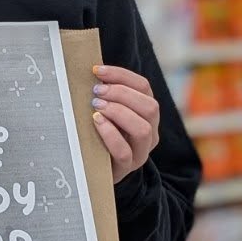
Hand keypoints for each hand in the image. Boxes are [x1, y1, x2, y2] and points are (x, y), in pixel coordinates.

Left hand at [90, 64, 159, 183]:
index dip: (121, 75)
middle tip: (97, 92)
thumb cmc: (100, 133)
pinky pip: (124, 151)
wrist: (97, 170)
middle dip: (121, 94)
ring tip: (96, 107)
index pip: (144, 87)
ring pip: (142, 129)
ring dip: (118, 112)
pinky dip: (110, 134)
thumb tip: (91, 71)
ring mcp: (141, 151)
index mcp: (146, 113)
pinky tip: (97, 122)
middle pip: (150, 106)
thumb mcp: (106, 112)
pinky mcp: (126, 167)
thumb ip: (105, 95)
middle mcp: (150, 131)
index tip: (97, 70)